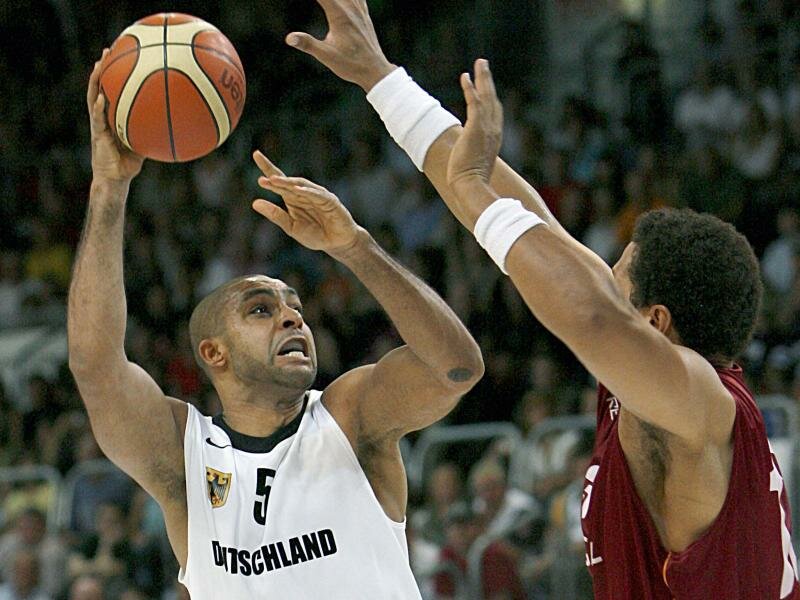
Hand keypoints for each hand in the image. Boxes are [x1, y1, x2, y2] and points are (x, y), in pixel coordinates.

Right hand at [88, 49, 143, 182]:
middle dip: (102, 69)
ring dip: (95, 81)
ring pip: (93, 97)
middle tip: (107, 50)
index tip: (120, 55)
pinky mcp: (97, 136)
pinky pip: (97, 119)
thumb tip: (176, 123)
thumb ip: (154, 131)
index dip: (113, 74)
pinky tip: (101, 98)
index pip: (111, 90)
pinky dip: (99, 108)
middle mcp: (102, 117)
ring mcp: (97, 125)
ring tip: (98, 65)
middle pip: (99, 87)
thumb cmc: (129, 164)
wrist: (115, 179)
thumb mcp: (145, 143)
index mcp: (112, 117)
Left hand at [252, 151, 361, 254]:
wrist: (337, 243)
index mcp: (293, 198)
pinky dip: (308, 192)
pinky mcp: (330, 201)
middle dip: (276, 177)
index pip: (279, 181)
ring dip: (288, 183)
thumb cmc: (316, 234)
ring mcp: (318, 196)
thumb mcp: (292, 227)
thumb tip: (254, 203)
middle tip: (262, 176)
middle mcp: (304, 193)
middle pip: (288, 181)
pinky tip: (297, 190)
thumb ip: (275, 215)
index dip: (268, 168)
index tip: (256, 155)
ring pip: (301, 186)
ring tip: (274, 181)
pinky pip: (318, 195)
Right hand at [285, 0, 395, 90]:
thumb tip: (289, 38)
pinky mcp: (363, 11)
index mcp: (339, 14)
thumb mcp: (327, 56)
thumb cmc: (350, 64)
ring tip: (326, 0)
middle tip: (321, 0)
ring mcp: (359, 7)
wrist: (374, 70)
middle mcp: (350, 6)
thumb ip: (308, 44)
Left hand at [447, 59, 502, 193]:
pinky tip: (465, 77)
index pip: (495, 114)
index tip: (487, 88)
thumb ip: (474, 158)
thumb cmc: (471, 182)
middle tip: (484, 65)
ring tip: (479, 63)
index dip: (491, 99)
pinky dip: (470, 89)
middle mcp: (493, 131)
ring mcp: (486, 129)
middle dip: (488, 82)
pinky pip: (473, 103)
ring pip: (486, 97)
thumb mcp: (475, 166)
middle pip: (493, 100)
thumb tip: (468, 163)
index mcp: (494, 139)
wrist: (471, 186)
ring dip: (483, 78)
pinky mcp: (475, 128)